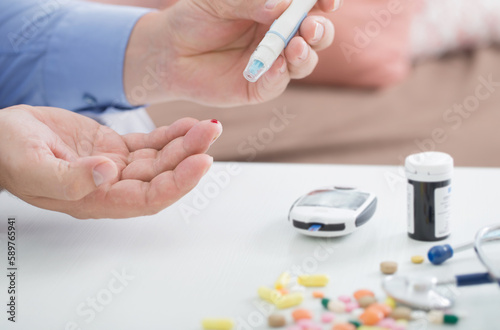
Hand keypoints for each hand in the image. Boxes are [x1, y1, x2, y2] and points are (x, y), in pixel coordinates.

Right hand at [0, 105, 221, 218]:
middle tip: (209, 134)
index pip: (148, 198)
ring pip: (160, 159)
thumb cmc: (9, 154)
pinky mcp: (115, 148)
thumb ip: (68, 179)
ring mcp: (116, 166)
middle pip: (162, 177)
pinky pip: (150, 144)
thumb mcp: (32, 166)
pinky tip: (188, 125)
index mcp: (96, 199)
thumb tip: (106, 173)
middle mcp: (112, 186)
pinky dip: (171, 135)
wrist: (1, 136)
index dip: (178, 183)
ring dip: (185, 144)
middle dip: (189, 157)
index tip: (202, 161)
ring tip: (206, 126)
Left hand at [124, 0, 337, 105]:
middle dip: (320, 30)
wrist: (169, 52)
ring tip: (295, 46)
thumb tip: (282, 6)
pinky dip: (280, 74)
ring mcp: (273, 63)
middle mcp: (279, 36)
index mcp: (276, 9)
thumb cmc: (194, 18)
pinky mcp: (260, 88)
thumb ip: (249, 2)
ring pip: (304, 61)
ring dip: (305, 53)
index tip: (328, 2)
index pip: (308, 5)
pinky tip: (277, 65)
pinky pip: (278, 83)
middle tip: (311, 27)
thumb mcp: (218, 1)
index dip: (322, 2)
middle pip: (316, 34)